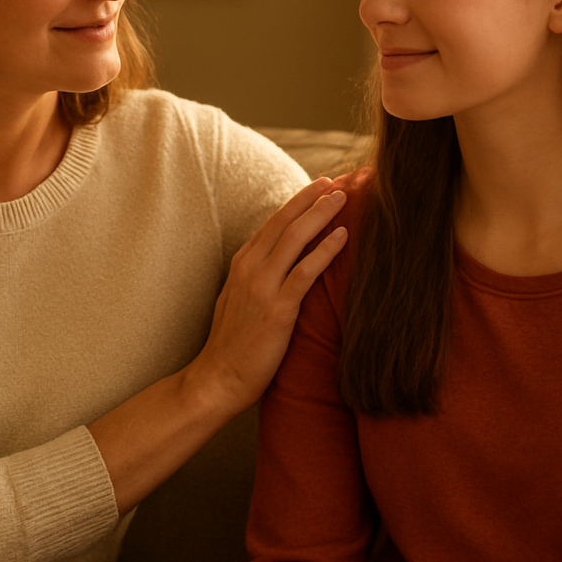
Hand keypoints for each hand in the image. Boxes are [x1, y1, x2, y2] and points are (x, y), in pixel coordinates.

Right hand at [189, 177, 348, 412]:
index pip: (271, 224)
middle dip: (309, 199)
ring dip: (320, 214)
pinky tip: (343, 236)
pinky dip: (325, 250)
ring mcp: (262, 287)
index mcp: (241, 265)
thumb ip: (255, 278)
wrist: (217, 380)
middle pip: (283, 223)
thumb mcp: (237, 301)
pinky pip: (305, 272)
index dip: (295, 204)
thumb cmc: (232, 346)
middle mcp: (249, 269)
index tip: (316, 188)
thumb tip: (276, 265)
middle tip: (334, 181)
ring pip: (295, 239)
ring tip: (342, 197)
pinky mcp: (277, 309)